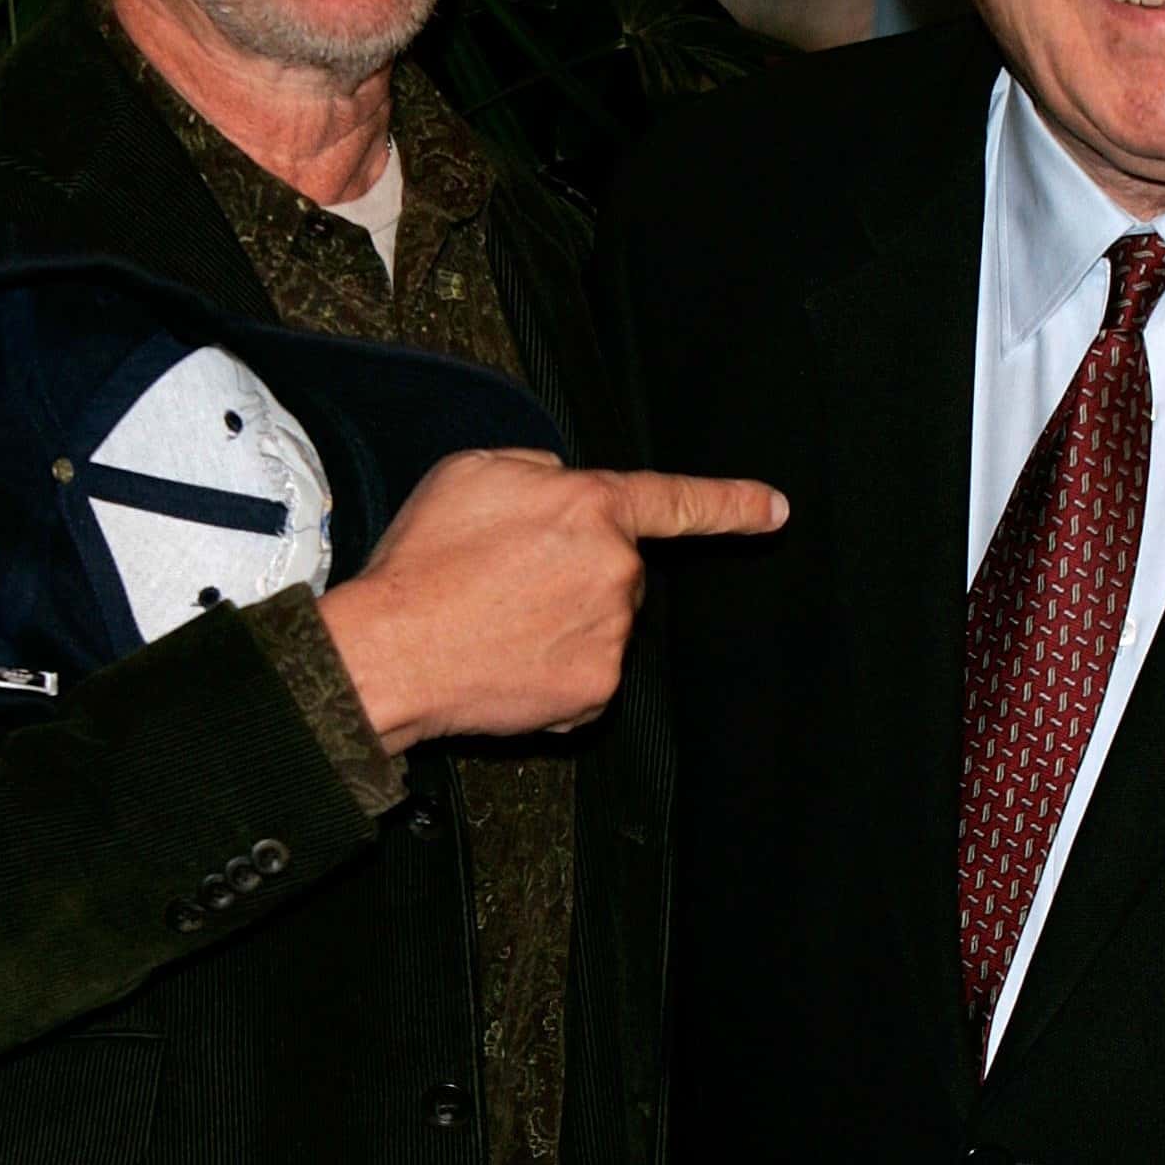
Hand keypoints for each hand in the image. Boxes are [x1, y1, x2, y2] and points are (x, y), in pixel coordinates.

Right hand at [315, 449, 786, 749]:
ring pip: (602, 621)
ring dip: (562, 619)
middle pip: (617, 567)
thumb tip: (560, 489)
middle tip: (504, 578)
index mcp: (591, 507)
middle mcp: (615, 571)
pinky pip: (587, 673)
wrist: (389, 651)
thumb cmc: (423, 560)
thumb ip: (538, 471)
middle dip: (575, 569)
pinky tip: (505, 659)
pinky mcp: (593, 693)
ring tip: (494, 617)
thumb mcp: (472, 472)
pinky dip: (553, 669)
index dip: (731, 503)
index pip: (676, 500)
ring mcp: (610, 636)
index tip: (775, 510)